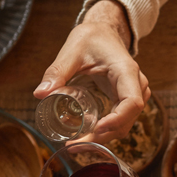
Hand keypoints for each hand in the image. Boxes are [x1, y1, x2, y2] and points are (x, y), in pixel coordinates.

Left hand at [33, 0, 150, 144]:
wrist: (105, 32)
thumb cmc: (92, 37)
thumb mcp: (72, 50)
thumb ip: (57, 71)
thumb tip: (40, 94)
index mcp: (126, 71)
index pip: (132, 103)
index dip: (117, 120)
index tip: (96, 130)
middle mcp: (136, 85)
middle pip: (127, 120)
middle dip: (103, 136)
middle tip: (75, 145)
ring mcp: (135, 94)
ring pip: (125, 124)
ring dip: (104, 137)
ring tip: (77, 144)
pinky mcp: (126, 99)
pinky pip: (121, 120)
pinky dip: (105, 131)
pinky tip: (86, 136)